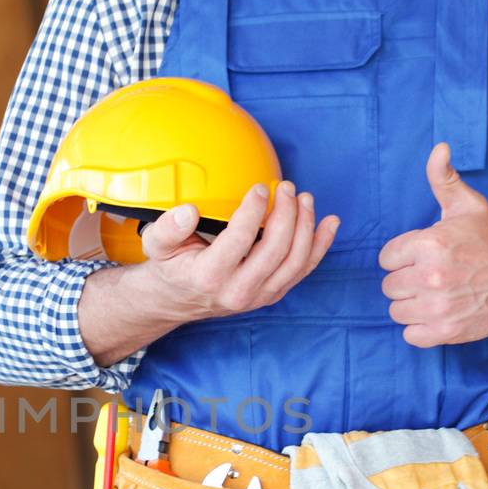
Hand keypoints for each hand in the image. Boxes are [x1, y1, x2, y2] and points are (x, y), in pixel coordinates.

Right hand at [139, 181, 339, 322]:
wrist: (179, 300)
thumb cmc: (172, 266)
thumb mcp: (157, 245)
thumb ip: (167, 227)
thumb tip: (189, 211)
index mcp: (209, 277)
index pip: (239, 240)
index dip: (254, 210)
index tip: (260, 188)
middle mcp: (238, 291)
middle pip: (275, 250)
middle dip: (287, 214)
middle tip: (287, 188)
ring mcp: (260, 296)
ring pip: (295, 261)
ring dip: (306, 226)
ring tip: (305, 198)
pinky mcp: (274, 294)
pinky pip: (304, 270)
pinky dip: (320, 245)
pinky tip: (330, 223)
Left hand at [379, 144, 487, 347]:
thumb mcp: (468, 205)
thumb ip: (443, 178)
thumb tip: (438, 148)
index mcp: (430, 244)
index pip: (387, 258)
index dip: (403, 256)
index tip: (424, 256)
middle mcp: (431, 277)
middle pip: (389, 285)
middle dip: (406, 280)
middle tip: (431, 276)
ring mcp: (438, 307)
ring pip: (397, 310)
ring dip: (411, 304)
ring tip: (435, 293)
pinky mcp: (446, 331)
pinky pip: (410, 334)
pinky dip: (420, 328)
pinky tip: (437, 312)